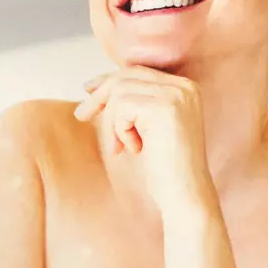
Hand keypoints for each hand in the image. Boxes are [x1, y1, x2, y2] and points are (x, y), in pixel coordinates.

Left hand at [74, 65, 214, 211]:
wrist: (186, 195)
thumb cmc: (166, 168)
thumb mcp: (150, 128)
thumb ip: (135, 103)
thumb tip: (96, 86)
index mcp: (186, 89)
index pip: (139, 72)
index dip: (109, 80)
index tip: (87, 90)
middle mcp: (185, 86)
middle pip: (127, 76)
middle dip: (100, 96)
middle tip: (81, 115)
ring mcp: (177, 95)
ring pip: (121, 92)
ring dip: (113, 123)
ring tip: (121, 147)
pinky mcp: (165, 107)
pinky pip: (123, 107)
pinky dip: (119, 130)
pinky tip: (133, 149)